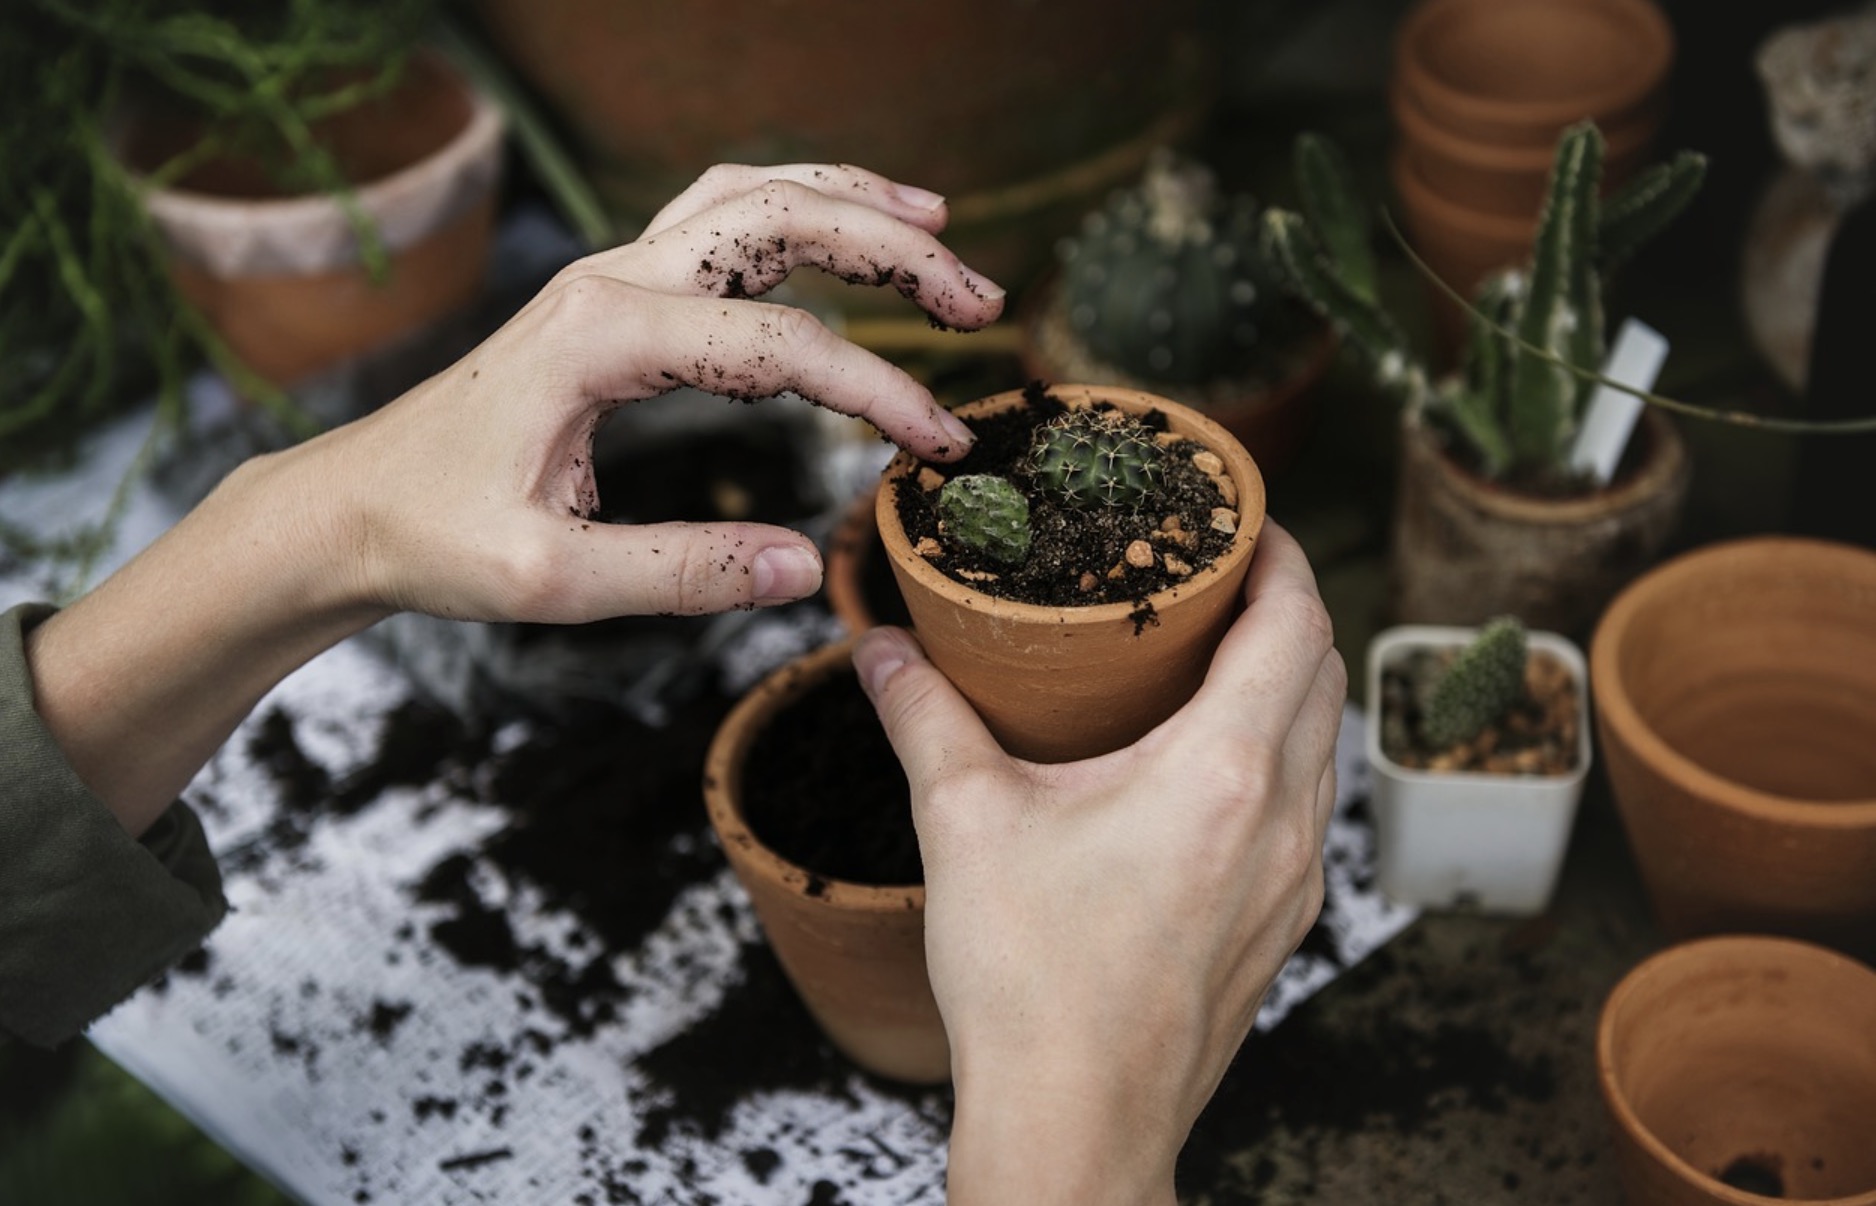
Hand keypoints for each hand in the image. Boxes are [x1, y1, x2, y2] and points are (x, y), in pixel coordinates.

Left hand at [278, 162, 1004, 623]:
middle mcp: (610, 280)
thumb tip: (805, 568)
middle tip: (980, 301)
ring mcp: (609, 275)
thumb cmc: (435, 538)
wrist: (350, 505)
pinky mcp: (612, 294)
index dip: (879, 392)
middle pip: (780, 221)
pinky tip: (843, 229)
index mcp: (601, 338)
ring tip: (940, 228)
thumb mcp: (552, 581)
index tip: (942, 448)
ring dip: (852, 204)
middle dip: (894, 250)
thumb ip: (683, 573)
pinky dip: (796, 211)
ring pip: (751, 198)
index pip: (781, 346)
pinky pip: (718, 220)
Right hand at [853, 522, 1344, 1205]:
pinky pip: (1307, 809)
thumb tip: (880, 648)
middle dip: (1286, 608)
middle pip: (1325, 674)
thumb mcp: (963, 825)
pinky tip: (1206, 768)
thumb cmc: (1031, 984)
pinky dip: (1279, 757)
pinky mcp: (1281, 927)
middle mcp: (1283, 820)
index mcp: (1223, 772)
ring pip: (1323, 745)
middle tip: (1217, 577)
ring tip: (1211, 659)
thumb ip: (923, 717)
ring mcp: (1294, 881)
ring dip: (1287, 684)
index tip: (1244, 520)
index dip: (1283, 555)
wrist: (1077, 1125)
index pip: (1297, 623)